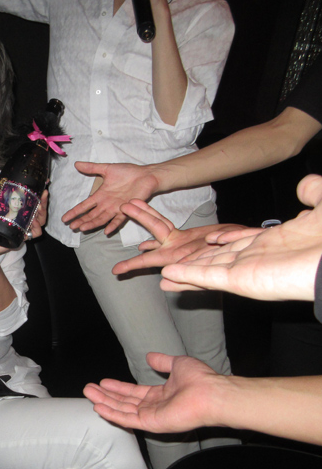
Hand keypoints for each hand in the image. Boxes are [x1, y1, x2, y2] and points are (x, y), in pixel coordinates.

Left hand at [0, 184, 48, 258]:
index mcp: (15, 211)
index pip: (30, 202)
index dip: (38, 195)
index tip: (41, 189)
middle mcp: (22, 219)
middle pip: (39, 211)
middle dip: (43, 202)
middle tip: (42, 195)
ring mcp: (23, 228)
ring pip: (40, 221)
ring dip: (42, 214)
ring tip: (39, 208)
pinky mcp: (22, 237)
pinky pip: (34, 233)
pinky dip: (36, 227)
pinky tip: (33, 222)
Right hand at [61, 162, 158, 234]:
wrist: (146, 175)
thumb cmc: (128, 172)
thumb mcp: (107, 168)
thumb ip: (92, 168)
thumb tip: (76, 164)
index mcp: (101, 195)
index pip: (85, 205)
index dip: (75, 212)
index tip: (65, 218)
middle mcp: (107, 204)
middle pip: (91, 215)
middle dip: (81, 221)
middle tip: (72, 227)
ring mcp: (117, 208)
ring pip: (102, 218)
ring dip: (92, 223)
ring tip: (83, 228)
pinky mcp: (128, 209)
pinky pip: (119, 219)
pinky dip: (113, 224)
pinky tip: (106, 231)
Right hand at [84, 352, 223, 432]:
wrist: (211, 393)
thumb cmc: (200, 379)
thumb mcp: (177, 364)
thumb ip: (162, 361)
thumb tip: (149, 356)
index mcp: (162, 395)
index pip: (135, 392)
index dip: (118, 387)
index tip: (103, 382)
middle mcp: (156, 407)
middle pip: (125, 401)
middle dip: (106, 395)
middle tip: (89, 388)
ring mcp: (153, 416)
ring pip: (123, 410)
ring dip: (105, 402)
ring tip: (89, 394)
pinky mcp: (152, 423)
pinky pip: (128, 419)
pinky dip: (113, 414)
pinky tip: (99, 406)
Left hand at [112, 199, 244, 273]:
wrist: (245, 255)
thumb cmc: (228, 267)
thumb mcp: (209, 275)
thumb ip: (188, 279)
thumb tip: (162, 281)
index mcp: (175, 260)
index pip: (148, 262)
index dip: (131, 265)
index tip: (115, 271)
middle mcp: (174, 250)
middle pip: (150, 234)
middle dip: (137, 223)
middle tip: (121, 209)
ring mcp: (179, 243)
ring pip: (157, 225)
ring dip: (143, 215)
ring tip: (129, 204)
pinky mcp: (186, 236)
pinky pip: (165, 224)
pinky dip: (154, 218)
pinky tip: (143, 212)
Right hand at [160, 174, 321, 300]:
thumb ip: (312, 193)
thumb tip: (305, 186)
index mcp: (272, 244)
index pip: (238, 242)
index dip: (220, 241)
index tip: (206, 239)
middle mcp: (256, 259)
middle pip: (215, 259)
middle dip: (193, 260)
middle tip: (173, 258)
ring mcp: (246, 272)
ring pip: (206, 269)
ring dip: (184, 272)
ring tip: (161, 271)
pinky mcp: (241, 282)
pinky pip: (208, 277)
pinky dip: (188, 276)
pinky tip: (169, 273)